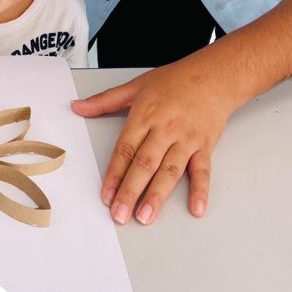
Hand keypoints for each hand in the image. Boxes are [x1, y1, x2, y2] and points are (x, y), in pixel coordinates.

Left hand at [72, 57, 233, 225]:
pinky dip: (200, 190)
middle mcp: (165, 129)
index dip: (114, 174)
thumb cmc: (175, 80)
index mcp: (144, 116)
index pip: (125, 149)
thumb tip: (77, 106)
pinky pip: (203, 170)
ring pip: (170, 171)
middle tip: (120, 214)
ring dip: (157, 195)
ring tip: (146, 216)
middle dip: (131, 191)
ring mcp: (186, 139)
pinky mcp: (205, 146)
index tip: (105, 195)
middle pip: (145, 164)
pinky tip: (196, 209)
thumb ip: (105, 101)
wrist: (214, 75)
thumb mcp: (135, 86)